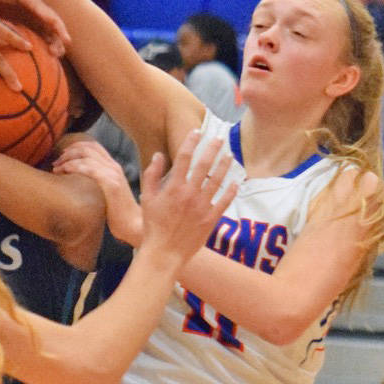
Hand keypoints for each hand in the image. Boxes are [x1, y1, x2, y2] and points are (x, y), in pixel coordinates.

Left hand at [53, 139, 141, 244]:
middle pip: (88, 147)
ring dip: (67, 159)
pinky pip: (89, 168)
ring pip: (86, 155)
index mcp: (113, 167)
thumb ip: (96, 182)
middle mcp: (114, 167)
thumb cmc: (117, 213)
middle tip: (56, 162)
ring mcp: (113, 174)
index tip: (62, 155)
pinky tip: (64, 172)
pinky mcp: (111, 184)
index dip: (76, 146)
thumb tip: (75, 180)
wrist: (133, 226)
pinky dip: (73, 167)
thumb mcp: (106, 192)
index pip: (94, 146)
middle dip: (68, 151)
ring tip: (56, 169)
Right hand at [138, 131, 238, 262]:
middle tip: (219, 138)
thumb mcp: (147, 198)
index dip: (191, 142)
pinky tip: (236, 182)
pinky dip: (231, 191)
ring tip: (229, 155)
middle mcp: (190, 193)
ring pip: (218, 181)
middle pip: (204, 165)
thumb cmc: (153, 225)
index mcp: (174, 187)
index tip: (196, 132)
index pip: (184, 157)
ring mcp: (203, 206)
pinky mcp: (211, 219)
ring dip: (225, 167)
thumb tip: (159, 156)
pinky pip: (224, 201)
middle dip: (212, 149)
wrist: (165, 252)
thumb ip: (152, 175)